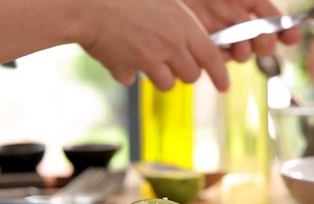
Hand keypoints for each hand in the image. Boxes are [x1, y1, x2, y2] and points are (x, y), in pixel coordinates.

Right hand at [80, 0, 228, 90]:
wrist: (87, 4)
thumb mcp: (163, 2)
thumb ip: (180, 23)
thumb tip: (190, 41)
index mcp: (183, 25)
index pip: (212, 57)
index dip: (221, 75)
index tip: (225, 86)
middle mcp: (171, 44)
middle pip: (191, 75)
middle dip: (184, 72)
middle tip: (172, 61)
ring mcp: (149, 59)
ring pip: (167, 84)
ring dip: (158, 76)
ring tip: (143, 56)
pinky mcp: (128, 69)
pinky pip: (133, 80)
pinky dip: (126, 72)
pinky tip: (118, 54)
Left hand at [183, 0, 300, 61]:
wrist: (170, 1)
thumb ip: (257, 5)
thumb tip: (280, 20)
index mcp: (247, 3)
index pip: (273, 20)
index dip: (285, 30)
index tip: (292, 36)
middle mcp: (237, 21)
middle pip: (260, 40)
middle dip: (265, 44)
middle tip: (262, 42)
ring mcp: (221, 34)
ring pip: (241, 52)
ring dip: (245, 53)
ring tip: (240, 48)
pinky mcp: (203, 46)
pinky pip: (218, 58)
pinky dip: (224, 58)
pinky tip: (224, 52)